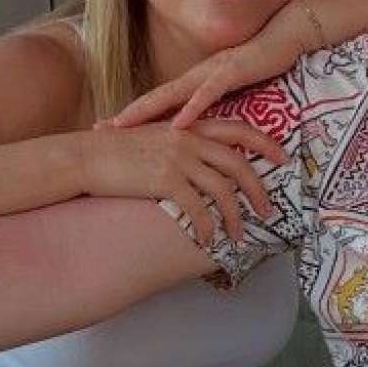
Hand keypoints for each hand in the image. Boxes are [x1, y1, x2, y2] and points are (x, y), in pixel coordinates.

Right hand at [79, 121, 284, 244]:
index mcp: (189, 127)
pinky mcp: (165, 180)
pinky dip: (207, 226)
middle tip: (268, 210)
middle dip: (258, 189)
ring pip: (222, 190)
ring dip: (234, 217)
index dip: (265, 143)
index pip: (239, 129)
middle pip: (239, 164)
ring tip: (238, 236)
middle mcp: (189, 139)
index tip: (283, 158)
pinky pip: (197, 208)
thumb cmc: (115, 151)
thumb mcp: (153, 138)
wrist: (84, 157)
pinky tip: (207, 239)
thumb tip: (198, 163)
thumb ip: (179, 144)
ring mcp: (178, 159)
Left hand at [108, 0, 316, 129]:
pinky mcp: (231, 73)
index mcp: (197, 80)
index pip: (160, 100)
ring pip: (172, 94)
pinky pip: (207, 94)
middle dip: (127, 114)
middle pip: (155, 97)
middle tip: (99, 129)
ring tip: (123, 126)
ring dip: (146, 111)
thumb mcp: (235, 87)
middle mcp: (198, 75)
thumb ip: (218, 101)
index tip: (109, 128)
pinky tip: (177, 125)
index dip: (134, 114)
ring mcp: (212, 72)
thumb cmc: (262, 61)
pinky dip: (191, 109)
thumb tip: (204, 124)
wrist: (285, 35)